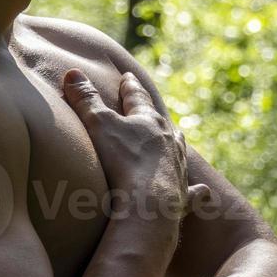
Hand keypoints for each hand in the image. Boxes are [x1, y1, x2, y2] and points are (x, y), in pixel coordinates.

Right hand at [63, 69, 208, 217]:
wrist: (149, 203)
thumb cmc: (124, 159)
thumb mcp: (98, 124)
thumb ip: (86, 99)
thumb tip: (73, 73)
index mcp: (149, 121)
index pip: (137, 98)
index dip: (130, 87)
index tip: (128, 77)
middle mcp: (169, 141)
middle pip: (160, 122)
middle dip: (152, 115)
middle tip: (151, 108)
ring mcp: (177, 167)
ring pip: (179, 149)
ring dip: (175, 142)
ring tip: (176, 137)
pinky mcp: (182, 195)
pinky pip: (193, 191)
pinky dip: (197, 190)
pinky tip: (203, 191)